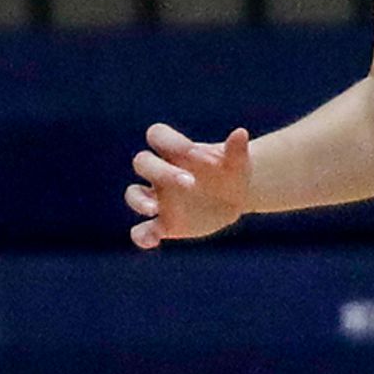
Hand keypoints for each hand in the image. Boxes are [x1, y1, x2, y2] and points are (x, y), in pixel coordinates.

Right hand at [127, 122, 255, 244]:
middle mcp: (161, 172)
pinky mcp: (163, 224)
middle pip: (142, 162)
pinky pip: (141, 230)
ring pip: (133, 194)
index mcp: (175, 151)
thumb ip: (236, 149)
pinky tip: (153, 241)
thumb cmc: (231, 173)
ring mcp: (158, 199)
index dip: (173, 142)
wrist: (234, 198)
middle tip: (191, 183)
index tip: (199, 157)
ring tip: (154, 209)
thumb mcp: (238, 162)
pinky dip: (142, 236)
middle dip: (161, 171)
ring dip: (139, 201)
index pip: (157, 135)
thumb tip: (240, 133)